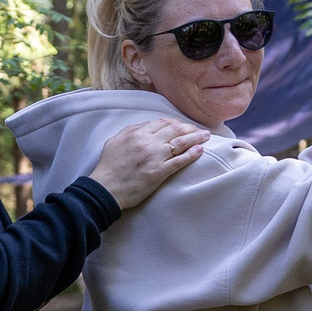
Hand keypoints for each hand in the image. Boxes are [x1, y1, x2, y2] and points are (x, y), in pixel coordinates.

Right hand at [82, 118, 208, 210]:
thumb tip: (146, 125)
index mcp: (137, 134)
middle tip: (199, 129)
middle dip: (189, 128)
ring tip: (205, 136)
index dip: (175, 122)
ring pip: (180, 143)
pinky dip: (192, 154)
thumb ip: (131, 130)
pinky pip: (179, 161)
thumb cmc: (108, 166)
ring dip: (195, 138)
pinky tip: (200, 150)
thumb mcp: (115, 141)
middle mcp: (148, 143)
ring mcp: (155, 158)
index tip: (182, 125)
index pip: (162, 123)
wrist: (105, 188)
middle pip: (174, 130)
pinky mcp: (159, 173)